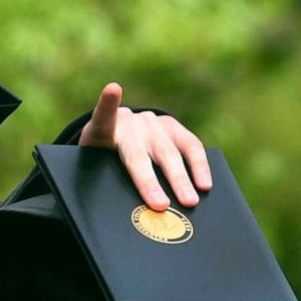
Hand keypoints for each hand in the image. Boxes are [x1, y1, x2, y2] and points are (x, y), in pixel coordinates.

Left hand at [78, 82, 211, 210]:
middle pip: (140, 153)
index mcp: (102, 130)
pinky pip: (190, 146)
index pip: (102, 117)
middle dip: (151, 181)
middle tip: (162, 205)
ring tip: (191, 200)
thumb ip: (103, 180)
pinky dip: (199, 167)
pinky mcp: (172, 126)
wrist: (114, 134)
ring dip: (182, 178)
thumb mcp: (93, 166)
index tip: (113, 89)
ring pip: (169, 151)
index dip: (107, 104)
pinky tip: (206, 184)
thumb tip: (132, 210)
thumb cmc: (102, 158)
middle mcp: (130, 123)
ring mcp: (153, 123)